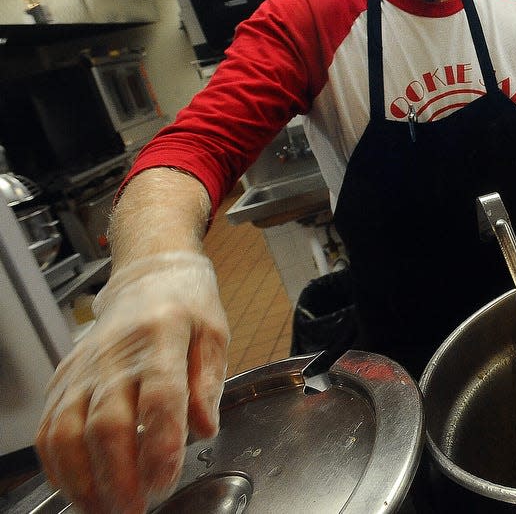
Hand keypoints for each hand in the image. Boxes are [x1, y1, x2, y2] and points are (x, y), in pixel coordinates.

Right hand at [37, 252, 228, 513]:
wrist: (148, 276)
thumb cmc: (187, 307)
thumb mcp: (215, 335)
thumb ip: (209, 383)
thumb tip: (205, 428)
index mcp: (163, 338)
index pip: (160, 397)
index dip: (161, 444)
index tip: (165, 480)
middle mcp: (116, 356)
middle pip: (107, 423)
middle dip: (118, 475)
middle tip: (135, 509)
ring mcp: (84, 369)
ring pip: (69, 432)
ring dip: (83, 479)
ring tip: (106, 509)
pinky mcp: (64, 380)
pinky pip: (49, 429)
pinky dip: (58, 466)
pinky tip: (79, 489)